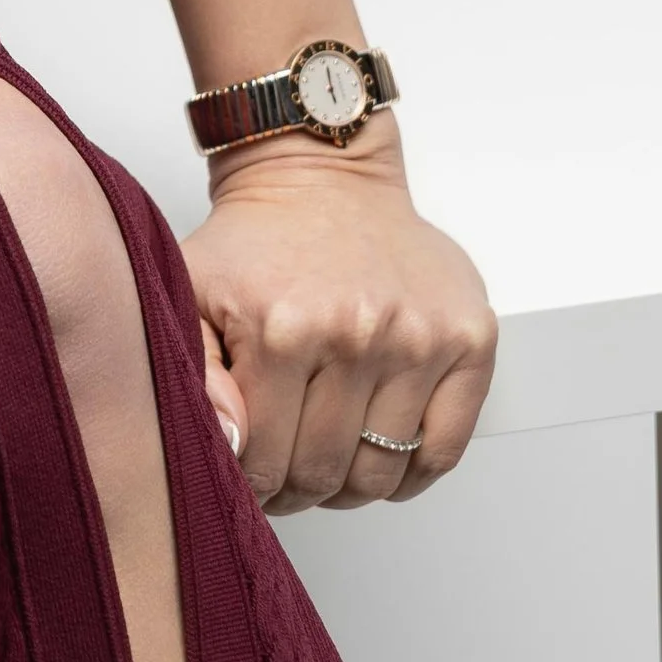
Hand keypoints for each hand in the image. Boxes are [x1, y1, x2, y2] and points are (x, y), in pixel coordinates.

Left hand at [180, 125, 496, 513]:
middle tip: (287, 471)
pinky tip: (380, 450)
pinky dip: (411, 471)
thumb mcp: (190, 291)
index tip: (251, 473)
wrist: (321, 174)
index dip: (254, 484)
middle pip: (325, 473)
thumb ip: (194, 373)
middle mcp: (358, 334)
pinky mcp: (470, 338)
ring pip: (383, 472)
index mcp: (282, 328)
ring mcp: (420, 338)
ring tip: (329, 456)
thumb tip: (232, 444)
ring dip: (352, 483)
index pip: (266, 462)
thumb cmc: (256, 242)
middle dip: (298, 486)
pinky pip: (444, 451)